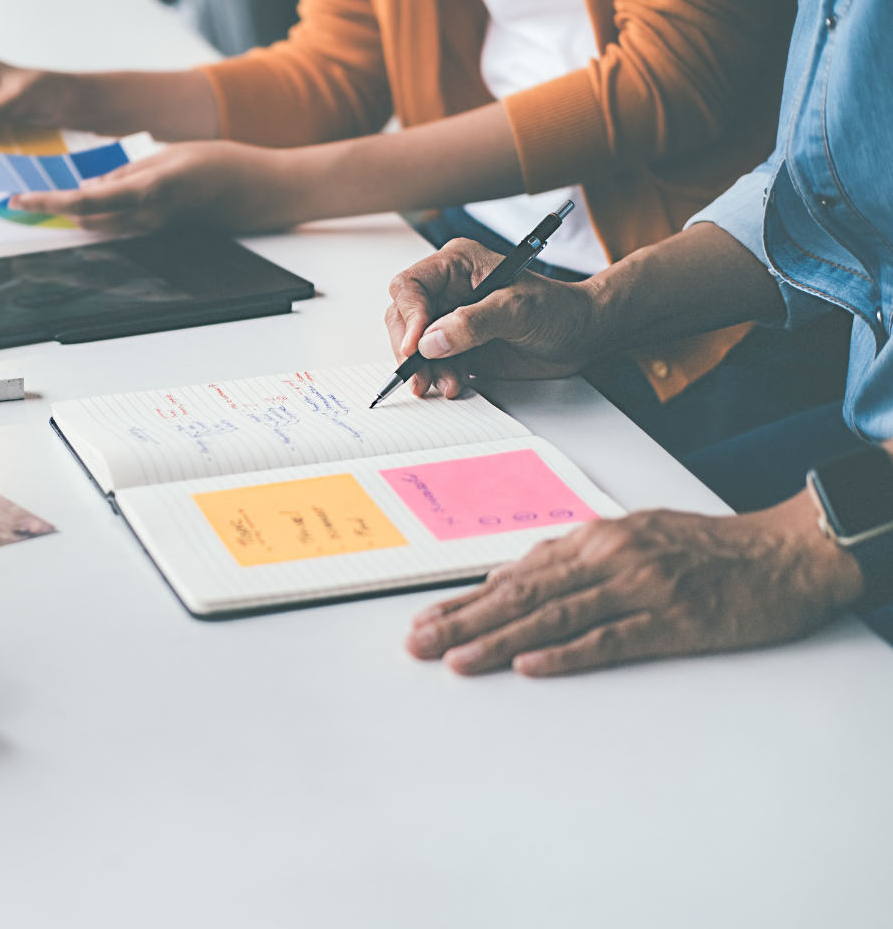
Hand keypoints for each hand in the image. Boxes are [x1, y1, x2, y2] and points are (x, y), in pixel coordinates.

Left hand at [9, 141, 291, 235]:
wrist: (265, 192)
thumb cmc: (227, 165)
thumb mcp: (173, 154)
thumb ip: (130, 172)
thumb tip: (92, 188)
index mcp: (148, 193)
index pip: (85, 203)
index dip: (49, 204)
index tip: (19, 201)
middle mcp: (148, 218)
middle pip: (86, 221)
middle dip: (52, 214)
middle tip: (19, 202)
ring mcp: (156, 229)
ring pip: (101, 226)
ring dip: (71, 217)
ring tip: (42, 203)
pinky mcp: (164, 230)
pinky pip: (121, 226)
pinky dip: (97, 216)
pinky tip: (87, 204)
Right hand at [384, 238, 601, 397]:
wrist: (580, 336)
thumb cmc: (558, 309)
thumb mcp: (517, 310)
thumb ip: (473, 323)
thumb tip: (430, 341)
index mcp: (457, 265)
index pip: (410, 286)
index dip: (408, 316)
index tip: (417, 346)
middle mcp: (447, 289)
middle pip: (403, 317)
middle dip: (410, 349)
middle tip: (421, 375)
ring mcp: (449, 318)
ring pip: (413, 344)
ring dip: (423, 368)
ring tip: (446, 384)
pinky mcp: (455, 345)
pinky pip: (430, 362)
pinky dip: (436, 376)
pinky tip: (454, 383)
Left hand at [405, 490, 862, 675]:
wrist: (784, 553)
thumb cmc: (706, 548)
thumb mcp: (633, 537)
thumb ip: (574, 560)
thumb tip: (512, 582)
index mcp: (595, 538)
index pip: (516, 573)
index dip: (466, 600)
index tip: (426, 620)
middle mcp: (609, 557)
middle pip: (522, 593)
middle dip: (464, 621)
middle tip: (419, 644)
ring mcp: (639, 588)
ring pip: (555, 616)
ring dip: (500, 640)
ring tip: (458, 661)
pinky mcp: (672, 619)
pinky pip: (611, 639)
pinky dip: (568, 654)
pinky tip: (530, 666)